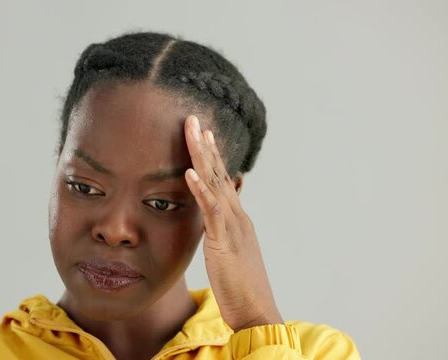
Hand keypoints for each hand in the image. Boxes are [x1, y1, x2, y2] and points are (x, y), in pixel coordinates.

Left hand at [183, 115, 282, 331]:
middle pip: (219, 173)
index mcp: (236, 219)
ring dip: (203, 157)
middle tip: (193, 119)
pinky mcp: (225, 242)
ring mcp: (233, 227)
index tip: (202, 133)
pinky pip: (211, 212)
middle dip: (205, 145)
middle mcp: (237, 216)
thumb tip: (214, 217)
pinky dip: (201, 190)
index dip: (212, 155)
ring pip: (216, 184)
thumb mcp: (230, 252)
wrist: (257, 311)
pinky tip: (189, 173)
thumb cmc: (241, 286)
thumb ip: (223, 232)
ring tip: (192, 132)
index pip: (222, 179)